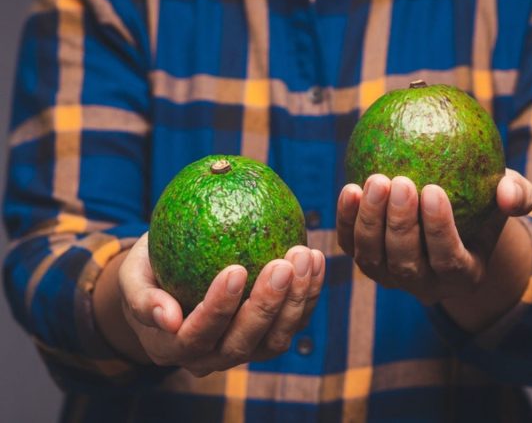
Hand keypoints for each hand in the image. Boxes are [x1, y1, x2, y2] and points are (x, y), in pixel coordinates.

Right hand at [118, 233, 324, 375]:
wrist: (172, 281)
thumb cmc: (150, 273)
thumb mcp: (133, 276)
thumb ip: (141, 296)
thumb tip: (165, 318)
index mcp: (174, 347)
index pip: (197, 336)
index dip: (218, 309)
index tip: (235, 269)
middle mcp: (211, 357)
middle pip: (242, 344)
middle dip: (266, 306)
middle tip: (283, 264)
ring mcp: (245, 349)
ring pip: (275, 340)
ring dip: (296, 300)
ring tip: (305, 256)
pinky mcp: (269, 335)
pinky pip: (293, 322)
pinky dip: (308, 294)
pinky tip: (315, 259)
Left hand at [336, 169, 531, 304]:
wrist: (453, 219)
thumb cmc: (484, 205)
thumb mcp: (510, 197)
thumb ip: (518, 196)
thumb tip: (508, 194)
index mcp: (463, 275)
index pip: (448, 260)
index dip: (439, 230)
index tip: (434, 190)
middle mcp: (423, 285)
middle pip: (406, 263)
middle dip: (401, 223)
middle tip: (401, 182)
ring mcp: (390, 277)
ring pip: (373, 259)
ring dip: (370, 220)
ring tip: (375, 181)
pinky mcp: (365, 261)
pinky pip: (349, 245)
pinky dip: (346, 220)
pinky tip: (350, 189)